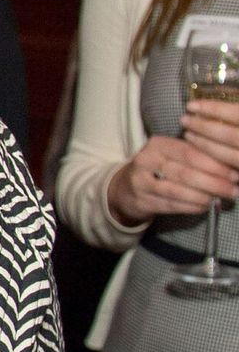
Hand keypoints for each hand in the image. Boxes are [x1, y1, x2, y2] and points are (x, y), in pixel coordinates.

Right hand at [107, 134, 238, 226]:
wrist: (124, 188)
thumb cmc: (158, 169)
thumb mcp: (171, 155)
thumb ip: (195, 157)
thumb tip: (229, 166)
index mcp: (157, 144)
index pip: (190, 152)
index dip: (214, 164)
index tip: (234, 172)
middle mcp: (146, 160)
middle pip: (185, 173)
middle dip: (214, 183)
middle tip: (233, 189)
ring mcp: (141, 181)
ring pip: (178, 190)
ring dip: (204, 196)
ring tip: (221, 199)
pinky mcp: (141, 200)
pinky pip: (171, 205)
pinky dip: (191, 207)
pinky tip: (204, 207)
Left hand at [183, 97, 238, 172]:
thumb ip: (238, 103)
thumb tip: (231, 92)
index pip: (237, 113)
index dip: (215, 109)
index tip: (193, 104)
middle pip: (231, 136)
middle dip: (204, 128)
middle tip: (184, 120)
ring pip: (231, 156)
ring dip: (207, 146)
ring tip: (189, 134)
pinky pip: (235, 169)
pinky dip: (218, 162)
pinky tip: (204, 153)